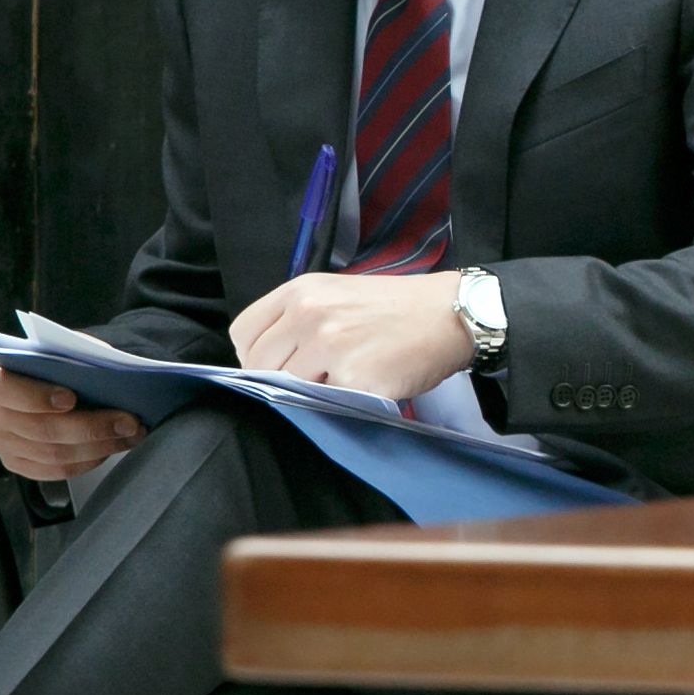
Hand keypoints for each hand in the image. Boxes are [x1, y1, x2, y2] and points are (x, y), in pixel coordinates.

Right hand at [0, 362, 140, 482]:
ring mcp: (1, 441)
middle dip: (90, 427)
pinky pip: (55, 471)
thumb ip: (75, 359)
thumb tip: (105, 376)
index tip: (71, 398)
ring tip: (130, 435)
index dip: (36, 396)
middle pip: (38, 429)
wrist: (56, 379)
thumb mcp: (66, 350)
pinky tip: (110, 448)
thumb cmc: (61, 362)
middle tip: (128, 422)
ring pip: (52, 454)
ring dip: (98, 447)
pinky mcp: (16, 463)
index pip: (4, 389)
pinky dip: (87, 461)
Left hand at [230, 270, 473, 400]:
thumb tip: (265, 360)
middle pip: (260, 364)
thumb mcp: (336, 292)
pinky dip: (340, 400)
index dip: (254, 354)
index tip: (276, 362)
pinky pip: (325, 402)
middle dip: (280, 377)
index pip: (243, 332)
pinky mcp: (354, 379)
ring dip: (311, 389)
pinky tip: (364, 383)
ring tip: (343, 376)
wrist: (449, 315)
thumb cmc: (395, 306)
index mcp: (301, 291)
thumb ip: (296, 317)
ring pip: (289, 388)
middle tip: (314, 375)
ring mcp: (331, 347)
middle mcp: (310, 315)